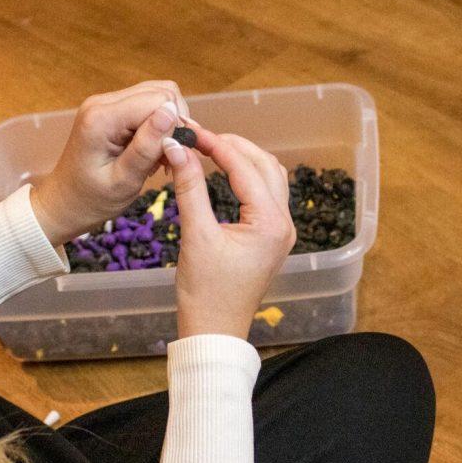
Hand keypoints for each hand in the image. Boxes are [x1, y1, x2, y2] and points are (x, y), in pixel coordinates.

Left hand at [30, 81, 189, 244]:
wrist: (64, 203)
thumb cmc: (91, 200)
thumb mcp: (124, 181)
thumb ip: (147, 146)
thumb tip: (172, 112)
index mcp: (102, 118)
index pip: (158, 101)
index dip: (176, 125)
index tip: (177, 156)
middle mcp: (102, 102)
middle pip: (161, 92)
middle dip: (175, 123)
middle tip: (173, 157)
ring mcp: (106, 103)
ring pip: (158, 96)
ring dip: (169, 124)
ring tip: (164, 155)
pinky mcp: (111, 109)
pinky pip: (148, 106)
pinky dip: (159, 126)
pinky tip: (155, 150)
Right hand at [171, 130, 295, 339]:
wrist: (214, 332)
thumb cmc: (206, 293)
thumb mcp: (195, 236)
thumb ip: (189, 188)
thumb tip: (178, 149)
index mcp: (271, 223)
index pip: (245, 168)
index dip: (217, 145)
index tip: (191, 131)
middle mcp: (284, 224)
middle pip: (265, 166)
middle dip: (233, 146)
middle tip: (200, 137)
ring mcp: (280, 232)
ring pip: (269, 178)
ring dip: (243, 159)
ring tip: (210, 149)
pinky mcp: (271, 239)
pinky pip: (265, 196)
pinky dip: (246, 178)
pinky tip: (223, 173)